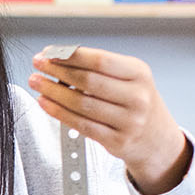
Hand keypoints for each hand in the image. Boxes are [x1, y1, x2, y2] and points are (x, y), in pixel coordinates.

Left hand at [29, 46, 191, 194]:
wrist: (157, 139)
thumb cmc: (136, 102)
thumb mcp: (130, 78)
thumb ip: (99, 68)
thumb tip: (58, 58)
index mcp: (140, 74)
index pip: (100, 60)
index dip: (71, 56)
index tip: (50, 52)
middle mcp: (137, 98)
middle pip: (88, 82)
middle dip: (57, 71)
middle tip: (38, 65)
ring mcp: (129, 122)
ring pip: (81, 104)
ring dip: (53, 92)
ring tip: (37, 82)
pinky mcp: (117, 142)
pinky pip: (81, 125)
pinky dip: (59, 113)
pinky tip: (46, 103)